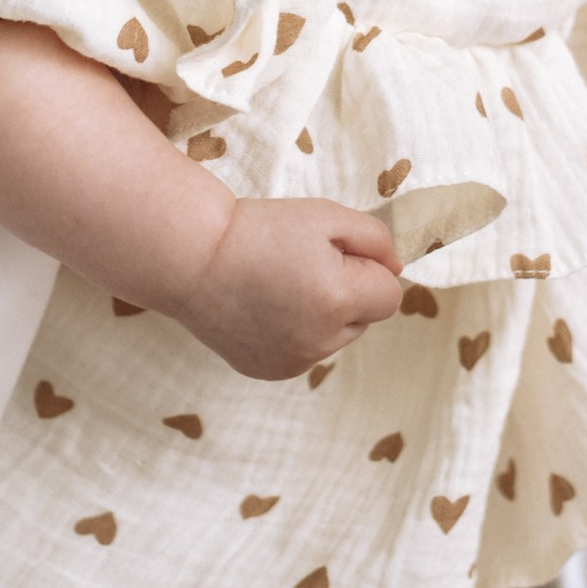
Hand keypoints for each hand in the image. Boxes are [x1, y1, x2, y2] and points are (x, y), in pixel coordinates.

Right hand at [173, 192, 405, 379]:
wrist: (190, 257)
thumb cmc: (258, 229)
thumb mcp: (325, 216)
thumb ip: (375, 240)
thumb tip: (396, 269)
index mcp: (339, 301)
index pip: (390, 295)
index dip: (367, 269)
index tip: (331, 253)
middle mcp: (320, 341)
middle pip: (364, 319)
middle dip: (346, 293)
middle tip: (300, 264)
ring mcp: (294, 362)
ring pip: (333, 337)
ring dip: (322, 314)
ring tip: (277, 285)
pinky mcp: (270, 371)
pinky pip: (304, 351)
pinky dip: (294, 332)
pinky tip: (263, 307)